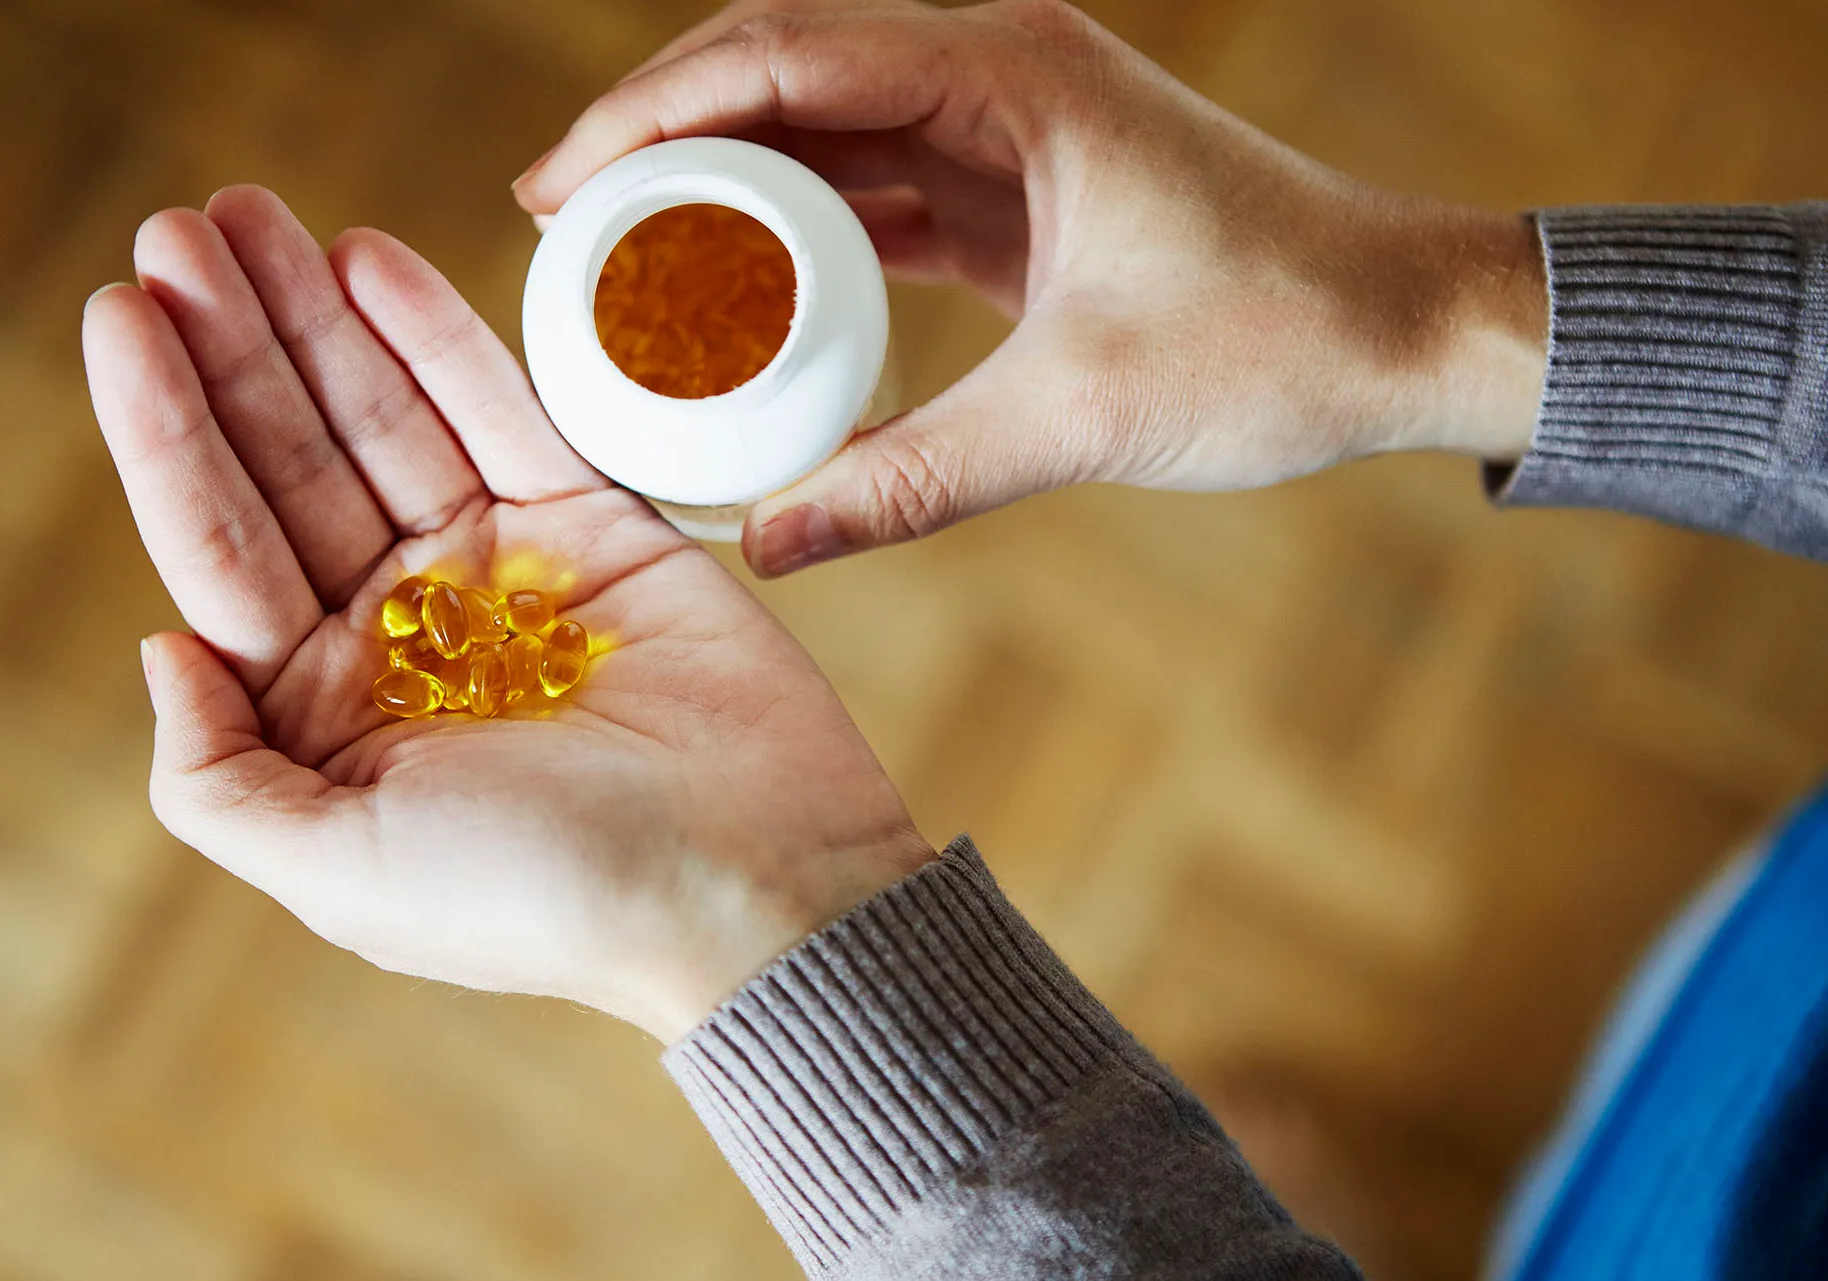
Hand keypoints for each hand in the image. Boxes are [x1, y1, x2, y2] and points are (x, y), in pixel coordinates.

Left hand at [83, 186, 932, 1041]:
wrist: (751, 882)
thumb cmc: (550, 899)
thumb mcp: (342, 875)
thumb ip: (219, 779)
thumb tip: (160, 646)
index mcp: (330, 709)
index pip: (221, 541)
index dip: (164, 426)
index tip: (118, 311)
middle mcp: (403, 630)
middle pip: (292, 460)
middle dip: (233, 345)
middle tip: (177, 230)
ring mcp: (501, 570)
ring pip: (385, 417)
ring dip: (315, 317)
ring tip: (251, 219)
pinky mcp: (596, 527)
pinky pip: (503, 411)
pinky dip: (437, 336)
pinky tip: (368, 261)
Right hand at [515, 0, 1548, 576]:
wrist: (1405, 329)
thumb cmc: (1279, 338)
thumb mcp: (1080, 414)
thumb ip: (915, 480)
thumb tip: (769, 549)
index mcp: (1007, 73)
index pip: (778, 54)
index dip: (644, 113)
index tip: (550, 193)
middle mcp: (995, 72)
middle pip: (776, 74)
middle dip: (655, 145)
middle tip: (559, 239)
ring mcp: (1003, 127)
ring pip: (817, 133)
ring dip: (718, 193)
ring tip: (620, 275)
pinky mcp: (1014, 188)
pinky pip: (870, 194)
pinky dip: (793, 240)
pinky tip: (731, 303)